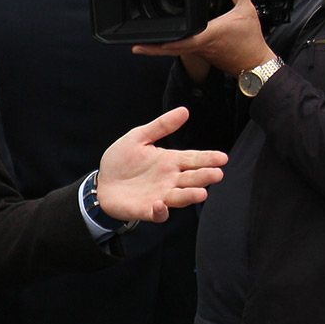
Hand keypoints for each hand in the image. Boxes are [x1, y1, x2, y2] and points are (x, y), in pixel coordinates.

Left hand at [95, 107, 227, 222]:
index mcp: (170, 161)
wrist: (101, 182)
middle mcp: (170, 179)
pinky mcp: (147, 210)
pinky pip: (158, 213)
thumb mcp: (139, 137)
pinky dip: (161, 211)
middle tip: (217, 174)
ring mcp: (160, 195)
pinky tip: (162, 204)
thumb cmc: (121, 160)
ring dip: (190, 195)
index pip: (194, 159)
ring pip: (180, 197)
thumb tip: (184, 110)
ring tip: (202, 193)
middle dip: (205, 176)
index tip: (223, 158)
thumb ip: (161, 126)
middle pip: (192, 178)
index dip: (208, 158)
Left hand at [132, 0, 274, 74]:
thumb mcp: (247, 10)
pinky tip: (165, 44)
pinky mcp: (203, 55)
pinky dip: (172, 48)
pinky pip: (184, 51)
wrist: (256, 64)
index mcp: (208, 34)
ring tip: (144, 44)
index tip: (147, 41)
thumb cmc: (250, 41)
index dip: (163, 42)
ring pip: (176, 51)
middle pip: (172, 49)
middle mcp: (201, 46)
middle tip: (136, 46)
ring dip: (160, 49)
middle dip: (153, 48)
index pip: (181, 39)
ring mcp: (200, 52)